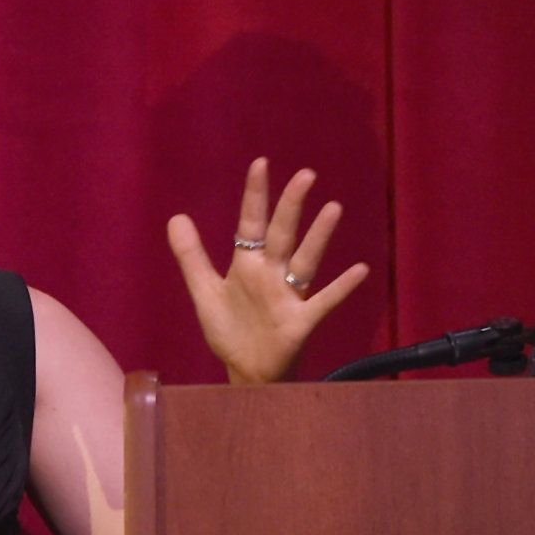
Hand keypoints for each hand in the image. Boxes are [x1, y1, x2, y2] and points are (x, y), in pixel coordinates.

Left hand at [167, 157, 368, 383]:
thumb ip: (191, 256)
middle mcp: (271, 273)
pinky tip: (359, 270)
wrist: (245, 371)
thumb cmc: (230, 330)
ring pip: (305, 259)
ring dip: (319, 236)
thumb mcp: (205, 291)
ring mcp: (289, 295)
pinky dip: (341, 287)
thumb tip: (176, 217)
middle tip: (305, 174)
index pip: (251, 222)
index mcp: (247, 264)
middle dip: (291, 206)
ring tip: (333, 208)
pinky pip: (324, 301)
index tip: (261, 163)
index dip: (255, 195)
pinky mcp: (301, 321)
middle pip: (282, 234)